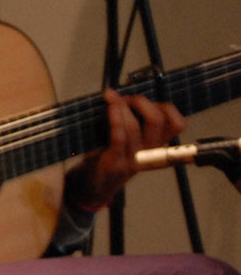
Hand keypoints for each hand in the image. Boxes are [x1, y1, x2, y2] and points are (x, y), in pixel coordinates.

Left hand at [66, 88, 185, 210]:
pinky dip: (115, 120)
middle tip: (126, 98)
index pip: (178, 124)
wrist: (96, 183)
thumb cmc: (112, 153)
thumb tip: (124, 91)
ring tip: (111, 99)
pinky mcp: (117, 163)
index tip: (149, 100)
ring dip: (121, 107)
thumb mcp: (131, 136)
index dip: (166, 107)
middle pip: (158, 120)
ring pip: (135, 126)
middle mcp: (151, 152)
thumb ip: (136, 118)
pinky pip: (119, 138)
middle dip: (141, 102)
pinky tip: (109, 107)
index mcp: (159, 144)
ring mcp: (134, 158)